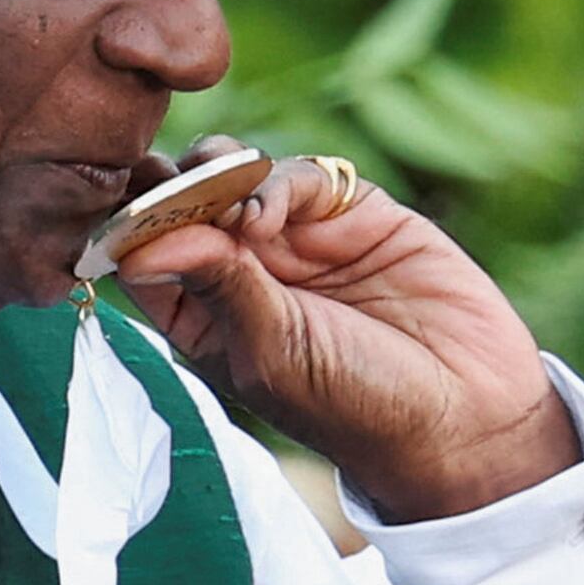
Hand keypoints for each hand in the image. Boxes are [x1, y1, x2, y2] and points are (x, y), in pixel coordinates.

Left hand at [108, 144, 581, 521]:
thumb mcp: (272, 353)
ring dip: (216, 173)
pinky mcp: (350, 211)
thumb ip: (216, 286)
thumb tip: (143, 239)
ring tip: (223, 198)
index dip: (126, 224)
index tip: (119, 209)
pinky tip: (268, 210)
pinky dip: (275, 180)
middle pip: (180, 201)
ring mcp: (295, 237)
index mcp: (202, 318)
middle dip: (167, 182)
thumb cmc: (355, 405)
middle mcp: (241, 272)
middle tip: (165, 182)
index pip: (142, 254)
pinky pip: (297, 174)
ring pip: (232, 175)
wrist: (464, 411)